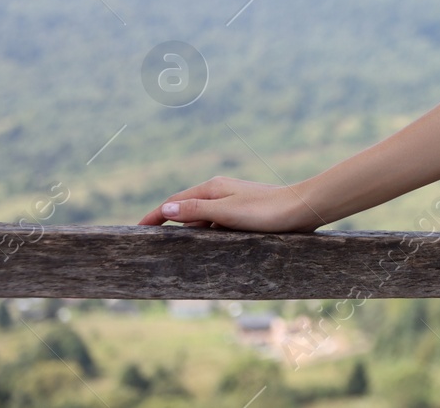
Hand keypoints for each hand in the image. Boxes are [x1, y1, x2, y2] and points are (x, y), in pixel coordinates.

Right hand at [137, 177, 325, 232]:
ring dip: (190, 232)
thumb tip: (165, 210)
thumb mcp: (227, 213)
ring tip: (173, 252)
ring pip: (203, 219)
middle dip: (169, 226)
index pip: (174, 202)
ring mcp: (233, 202)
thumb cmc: (267, 210)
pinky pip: (217, 224)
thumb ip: (195, 212)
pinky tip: (207, 248)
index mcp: (213, 188)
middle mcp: (221, 192)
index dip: (154, 216)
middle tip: (150, 246)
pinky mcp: (245, 213)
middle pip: (186, 210)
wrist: (304, 209)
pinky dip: (208, 235)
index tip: (136, 230)